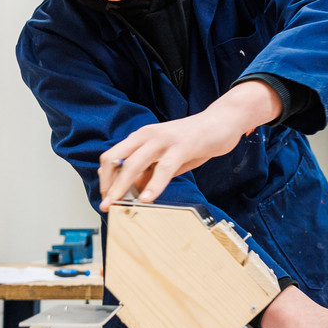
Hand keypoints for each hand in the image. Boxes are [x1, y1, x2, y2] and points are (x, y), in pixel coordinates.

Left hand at [97, 81, 281, 209]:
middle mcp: (147, 135)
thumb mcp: (167, 158)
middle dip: (108, 185)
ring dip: (123, 186)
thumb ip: (151, 172)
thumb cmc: (195, 141)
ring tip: (118, 204)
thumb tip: (133, 190)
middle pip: (116, 159)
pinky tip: (147, 199)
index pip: (112, 157)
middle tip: (105, 205)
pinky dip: (153, 185)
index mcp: (141, 137)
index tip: (107, 197)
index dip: (105, 179)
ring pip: (134, 164)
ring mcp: (164, 139)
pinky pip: (163, 168)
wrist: (222, 122)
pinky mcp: (182, 146)